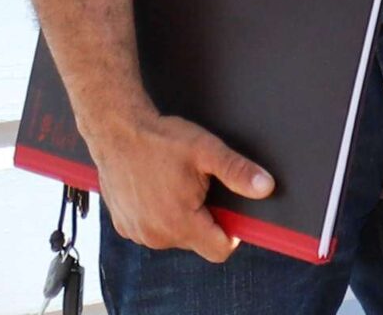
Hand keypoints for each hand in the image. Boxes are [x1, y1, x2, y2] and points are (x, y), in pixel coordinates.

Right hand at [81, 108, 273, 260]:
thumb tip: (265, 187)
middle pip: (199, 242)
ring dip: (183, 218)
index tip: (231, 210)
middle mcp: (156, 236)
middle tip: (202, 187)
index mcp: (179, 222)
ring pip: (176, 237)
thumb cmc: (159, 140)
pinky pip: (154, 230)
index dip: (233, 232)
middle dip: (207, 219)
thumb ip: (238, 172)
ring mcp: (137, 233)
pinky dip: (161, 216)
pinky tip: (159, 190)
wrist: (116, 132)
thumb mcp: (207, 151)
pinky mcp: (124, 227)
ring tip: (178, 185)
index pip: (219, 250)